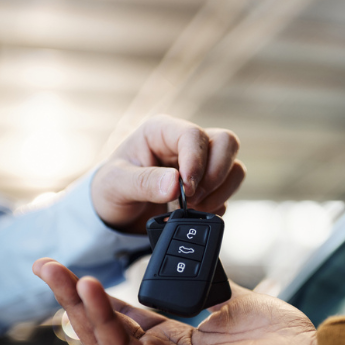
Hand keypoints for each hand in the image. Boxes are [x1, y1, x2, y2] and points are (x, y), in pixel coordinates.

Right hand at [33, 258, 317, 344]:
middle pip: (103, 328)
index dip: (94, 293)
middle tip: (44, 264)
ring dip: (78, 305)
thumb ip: (194, 284)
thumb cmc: (275, 339)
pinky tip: (91, 289)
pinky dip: (105, 319)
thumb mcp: (224, 299)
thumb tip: (180, 258)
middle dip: (70, 296)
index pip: (121, 317)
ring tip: (58, 272)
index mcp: (172, 343)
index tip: (70, 266)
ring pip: (105, 340)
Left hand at [91, 115, 245, 233]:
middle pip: (226, 143)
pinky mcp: (209, 184)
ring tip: (194, 208)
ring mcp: (201, 163)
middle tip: (194, 198)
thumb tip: (175, 184)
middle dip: (216, 175)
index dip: (197, 161)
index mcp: (161, 131)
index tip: (188, 189)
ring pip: (234, 167)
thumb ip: (144, 183)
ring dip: (220, 192)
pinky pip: (229, 189)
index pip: (193, 135)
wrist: (115, 213)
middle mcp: (185, 142)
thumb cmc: (111, 189)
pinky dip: (218, 205)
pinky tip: (195, 213)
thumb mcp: (116, 185)